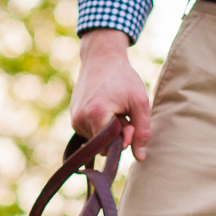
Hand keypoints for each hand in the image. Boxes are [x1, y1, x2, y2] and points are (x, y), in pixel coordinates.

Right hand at [70, 28, 151, 160]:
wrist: (101, 57)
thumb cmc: (124, 78)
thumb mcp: (140, 103)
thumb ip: (142, 131)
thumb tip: (140, 157)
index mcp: (96, 116)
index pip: (109, 148)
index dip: (123, 139)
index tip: (130, 123)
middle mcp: (79, 120)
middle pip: (103, 146)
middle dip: (116, 136)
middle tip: (124, 115)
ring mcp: (73, 119)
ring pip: (97, 141)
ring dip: (109, 131)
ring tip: (114, 109)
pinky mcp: (73, 117)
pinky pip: (91, 133)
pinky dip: (100, 126)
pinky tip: (105, 109)